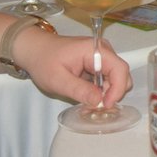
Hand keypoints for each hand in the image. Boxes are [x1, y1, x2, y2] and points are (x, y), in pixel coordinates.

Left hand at [15, 27, 131, 107]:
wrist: (34, 50)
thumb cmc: (43, 61)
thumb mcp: (57, 79)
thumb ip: (79, 90)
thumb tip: (99, 102)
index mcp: (95, 49)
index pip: (119, 68)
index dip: (117, 89)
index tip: (106, 106)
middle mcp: (103, 50)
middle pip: (121, 74)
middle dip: (114, 93)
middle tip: (98, 107)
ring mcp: (101, 56)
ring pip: (116, 78)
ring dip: (108, 93)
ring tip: (90, 102)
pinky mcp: (97, 63)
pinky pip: (107, 79)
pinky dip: (102, 90)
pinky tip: (88, 96)